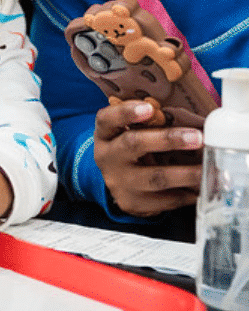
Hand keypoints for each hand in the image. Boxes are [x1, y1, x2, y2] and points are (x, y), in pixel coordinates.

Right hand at [94, 100, 202, 215]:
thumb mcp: (126, 131)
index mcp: (105, 134)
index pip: (107, 119)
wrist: (118, 182)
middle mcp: (108, 157)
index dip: (126, 113)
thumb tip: (185, 115)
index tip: (149, 108)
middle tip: (197, 137)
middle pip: (134, 144)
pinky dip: (186, 194)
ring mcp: (119, 181)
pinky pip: (164, 200)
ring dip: (184, 173)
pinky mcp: (132, 202)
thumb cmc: (129, 149)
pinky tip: (201, 187)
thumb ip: (146, 122)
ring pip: (154, 177)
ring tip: (206, 169)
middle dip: (167, 140)